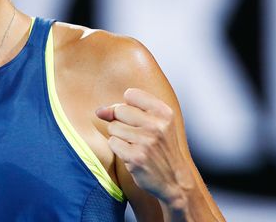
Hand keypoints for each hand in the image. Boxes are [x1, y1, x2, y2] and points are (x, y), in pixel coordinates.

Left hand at [95, 87, 194, 205]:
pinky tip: (132, 155)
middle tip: (136, 136)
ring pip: (113, 127)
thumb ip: (127, 110)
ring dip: (119, 137)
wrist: (175, 180)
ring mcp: (146, 141)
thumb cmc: (161, 148)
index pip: (131, 94)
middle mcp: (157, 125)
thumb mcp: (155, 124)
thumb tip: (100, 111)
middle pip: (119, 110)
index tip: (137, 119)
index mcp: (164, 112)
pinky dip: (118, 149)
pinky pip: (112, 143)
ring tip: (135, 146)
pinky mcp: (136, 157)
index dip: (127, 106)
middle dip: (121, 122)